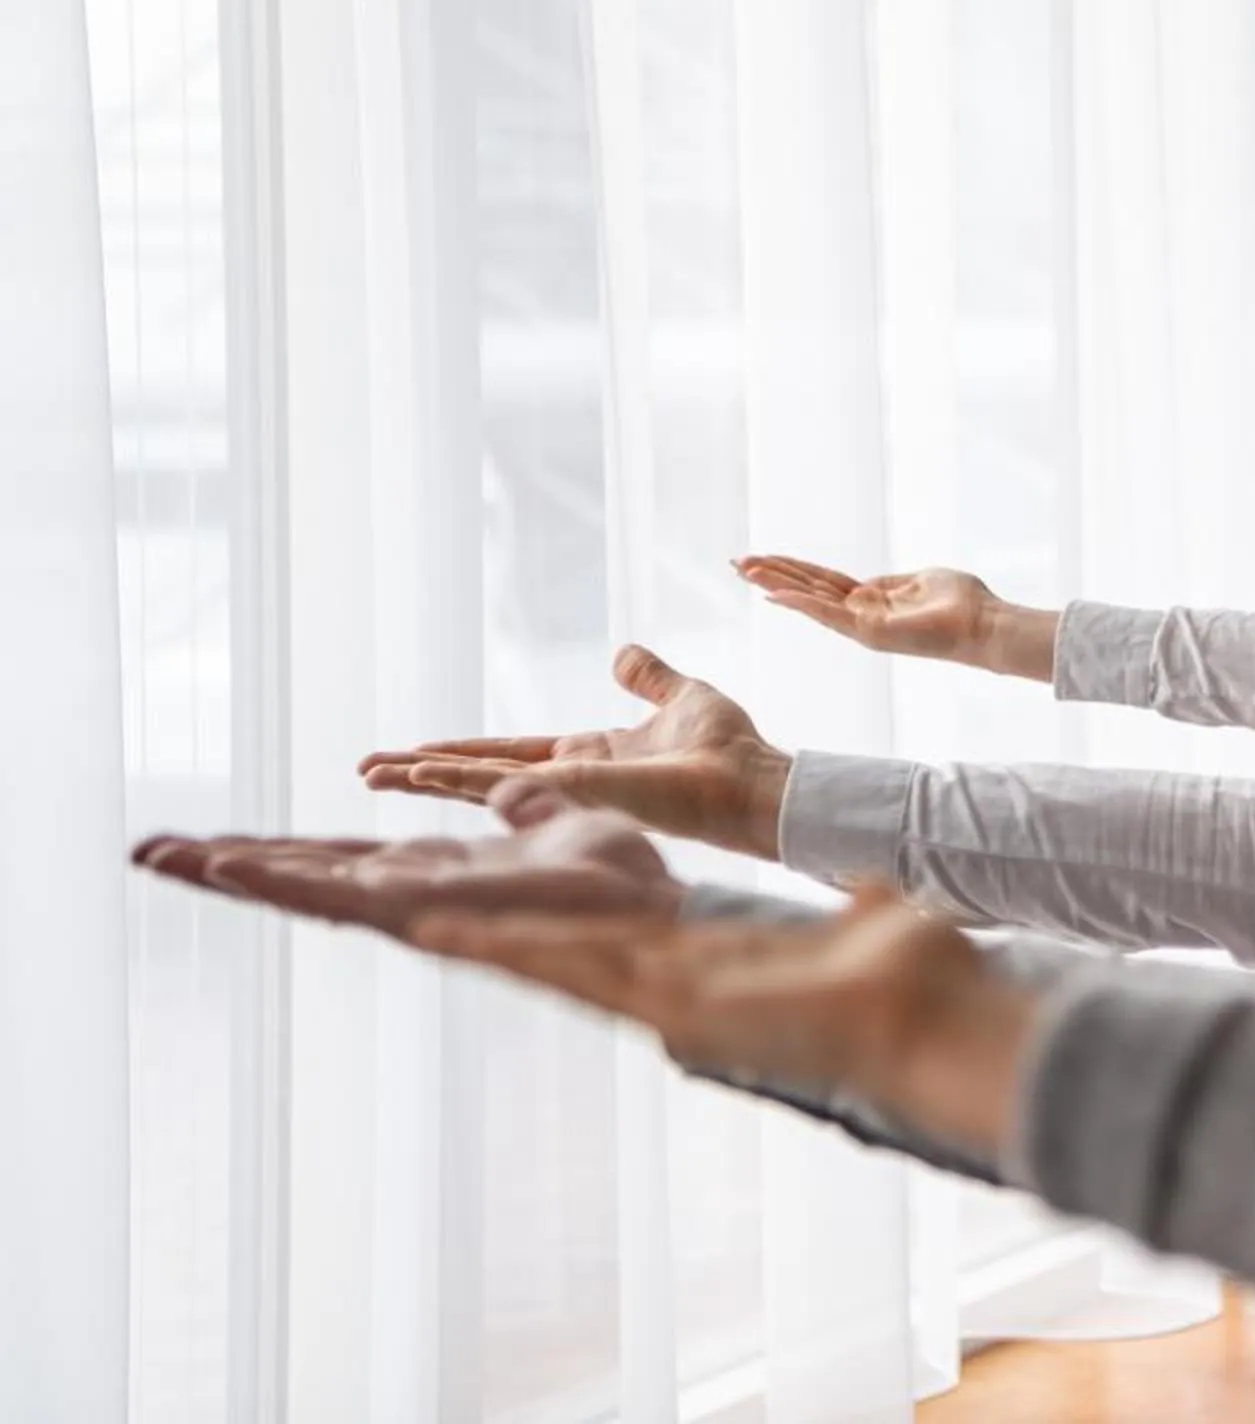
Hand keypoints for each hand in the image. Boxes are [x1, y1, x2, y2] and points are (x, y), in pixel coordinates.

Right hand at [133, 786, 684, 937]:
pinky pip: (350, 900)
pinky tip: (240, 874)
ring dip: (238, 875)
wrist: (657, 906)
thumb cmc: (617, 875)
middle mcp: (410, 895)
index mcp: (433, 870)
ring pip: (307, 891)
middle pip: (300, 877)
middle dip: (225, 865)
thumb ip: (524, 807)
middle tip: (145, 849)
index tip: (210, 840)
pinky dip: (292, 885)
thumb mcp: (556, 819)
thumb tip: (512, 789)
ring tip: (168, 857)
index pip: (337, 858)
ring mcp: (413, 911)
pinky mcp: (430, 916)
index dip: (276, 850)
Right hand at [357, 645, 792, 860]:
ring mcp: (567, 789)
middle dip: (425, 772)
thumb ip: (648, 678)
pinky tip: (417, 775)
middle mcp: (571, 777)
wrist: (753, 777)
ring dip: (424, 778)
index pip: (513, 753)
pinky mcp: (572, 790)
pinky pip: (503, 783)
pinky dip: (457, 779)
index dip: (466, 753)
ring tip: (371, 773)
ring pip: (480, 781)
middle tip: (367, 770)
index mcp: (593, 756)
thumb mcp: (681, 696)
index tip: (420, 752)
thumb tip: (623, 652)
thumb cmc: (730, 747)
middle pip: (482, 772)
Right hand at [413, 888, 1034, 1158]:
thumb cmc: (914, 980)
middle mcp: (668, 986)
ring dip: (460, 938)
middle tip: (386, 906)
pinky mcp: (675, 1005)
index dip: (532, 918)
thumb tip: (872, 906)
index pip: (598, 935)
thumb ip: (851, 915)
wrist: (941, 1014)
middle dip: (464, 929)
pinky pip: (580, 973)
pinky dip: (508, 951)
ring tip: (384, 913)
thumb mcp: (863, 925)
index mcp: (703, 962)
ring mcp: (663, 998)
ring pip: (542, 961)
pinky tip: (437, 934)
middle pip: (546, 950)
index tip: (472, 896)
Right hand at [733, 554, 1058, 681]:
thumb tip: (873, 583)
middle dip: (773, 575)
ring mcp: (862, 625)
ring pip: (810, 600)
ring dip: (775, 584)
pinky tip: (772, 593)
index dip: (794, 569)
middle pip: (808, 589)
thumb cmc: (964, 603)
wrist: (984, 625)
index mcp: (872, 601)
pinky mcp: (869, 632)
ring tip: (744, 569)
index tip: (763, 558)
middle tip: (737, 562)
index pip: (823, 582)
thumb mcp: (922, 580)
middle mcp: (861, 615)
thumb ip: (893, 582)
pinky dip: (799, 603)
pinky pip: (826, 614)